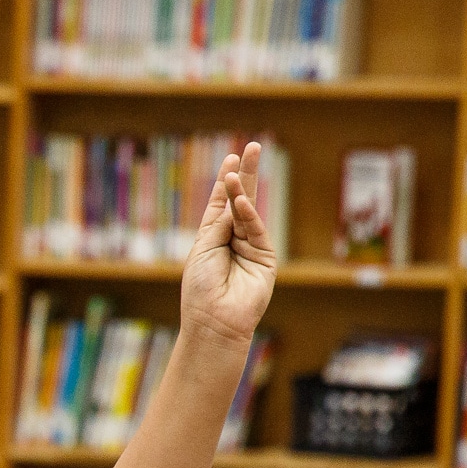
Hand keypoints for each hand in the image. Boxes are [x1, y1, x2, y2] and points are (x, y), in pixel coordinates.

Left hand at [179, 142, 275, 350]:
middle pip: (240, 200)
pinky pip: (256, 230)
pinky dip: (247, 214)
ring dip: (241, 191)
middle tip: (253, 147)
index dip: (225, 182)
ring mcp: (251, 246)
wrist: (214, 320)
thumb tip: (234, 200)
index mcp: (212, 237)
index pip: (220, 203)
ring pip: (248, 212)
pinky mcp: (265, 257)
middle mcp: (232, 238)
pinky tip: (239, 201)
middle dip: (245, 174)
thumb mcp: (203, 249)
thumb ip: (219, 224)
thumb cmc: (201, 288)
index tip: (231, 159)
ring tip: (234, 172)